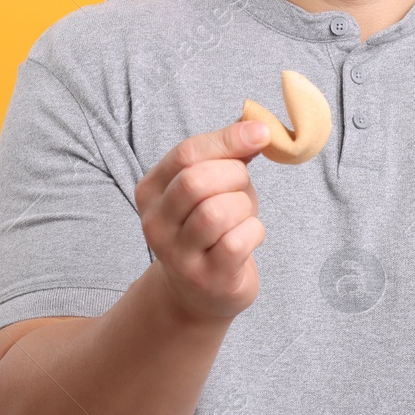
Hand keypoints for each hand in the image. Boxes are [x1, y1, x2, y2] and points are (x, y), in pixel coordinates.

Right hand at [134, 120, 271, 323]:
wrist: (201, 291)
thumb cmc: (213, 228)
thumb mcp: (214, 185)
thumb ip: (229, 153)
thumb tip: (256, 122)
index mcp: (151, 190)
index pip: (186, 154)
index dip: (229, 139)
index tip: (262, 133)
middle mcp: (156, 223)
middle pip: (197, 181)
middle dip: (235, 176)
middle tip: (243, 186)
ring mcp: (177, 255)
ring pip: (217, 212)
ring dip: (244, 207)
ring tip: (242, 215)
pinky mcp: (206, 278)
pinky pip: (237, 242)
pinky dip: (254, 232)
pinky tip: (248, 237)